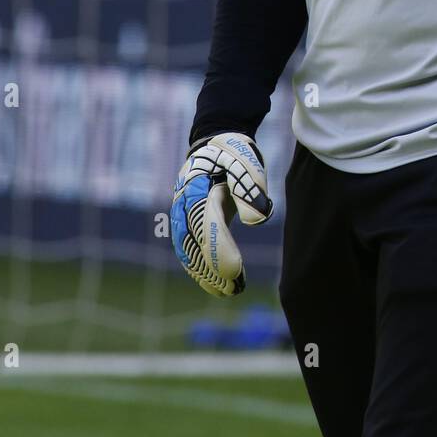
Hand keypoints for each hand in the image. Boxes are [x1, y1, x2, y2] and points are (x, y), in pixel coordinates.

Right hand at [170, 132, 272, 297]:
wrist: (214, 144)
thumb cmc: (234, 153)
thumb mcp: (247, 162)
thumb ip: (250, 189)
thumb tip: (255, 221)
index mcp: (197, 187)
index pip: (206, 225)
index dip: (218, 250)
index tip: (235, 270)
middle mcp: (183, 204)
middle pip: (194, 243)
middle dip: (212, 270)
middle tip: (234, 290)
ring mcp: (181, 215)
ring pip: (188, 252)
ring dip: (206, 275)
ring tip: (229, 292)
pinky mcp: (186, 224)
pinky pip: (189, 251)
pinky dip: (201, 270)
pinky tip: (217, 285)